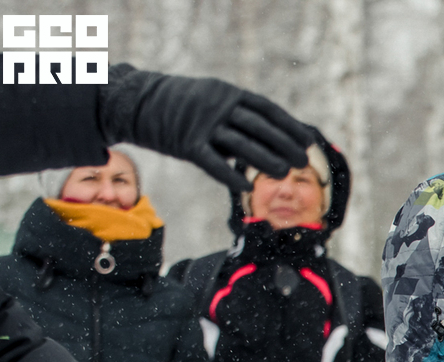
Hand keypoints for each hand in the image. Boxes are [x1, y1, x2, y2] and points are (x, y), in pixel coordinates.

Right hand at [99, 65, 313, 192]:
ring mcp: (201, 125)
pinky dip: (230, 175)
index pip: (267, 109)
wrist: (135, 100)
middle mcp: (217, 106)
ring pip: (240, 145)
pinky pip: (212, 163)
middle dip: (283, 144)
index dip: (289, 126)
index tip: (308, 140)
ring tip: (284, 174)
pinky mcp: (185, 144)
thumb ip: (238, 117)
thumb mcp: (213, 100)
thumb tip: (272, 138)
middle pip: (258, 127)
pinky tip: (247, 186)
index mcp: (228, 93)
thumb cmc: (182, 105)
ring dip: (265, 160)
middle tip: (302, 162)